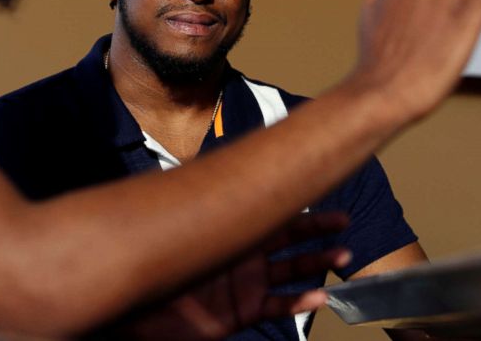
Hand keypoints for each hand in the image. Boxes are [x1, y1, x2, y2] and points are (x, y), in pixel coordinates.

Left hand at [97, 211, 349, 339]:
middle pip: (287, 239)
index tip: (318, 188)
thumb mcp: (172, 227)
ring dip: (317, 264)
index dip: (293, 202)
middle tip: (344, 221)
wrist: (136, 307)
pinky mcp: (241, 311)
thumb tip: (195, 168)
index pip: (267, 211)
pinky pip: (277, 306)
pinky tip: (318, 296)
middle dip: (316, 230)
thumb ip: (188, 198)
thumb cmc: (152, 263)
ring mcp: (244, 283)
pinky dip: (300, 302)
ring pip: (290, 272)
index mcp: (228, 229)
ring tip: (343, 256)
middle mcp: (241, 254)